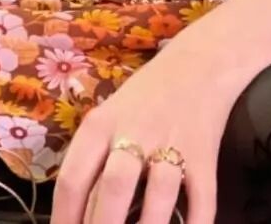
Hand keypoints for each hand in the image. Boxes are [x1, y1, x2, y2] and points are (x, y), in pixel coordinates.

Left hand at [49, 39, 239, 223]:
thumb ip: (94, 158)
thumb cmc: (144, 95)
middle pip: (114, 188)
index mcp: (101, 125)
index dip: (65, 220)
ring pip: (159, 195)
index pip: (74, 178)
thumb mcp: (109, 115)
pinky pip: (202, 199)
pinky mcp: (206, 155)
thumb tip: (75, 214)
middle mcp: (135, 133)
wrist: (199, 62)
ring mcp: (172, 144)